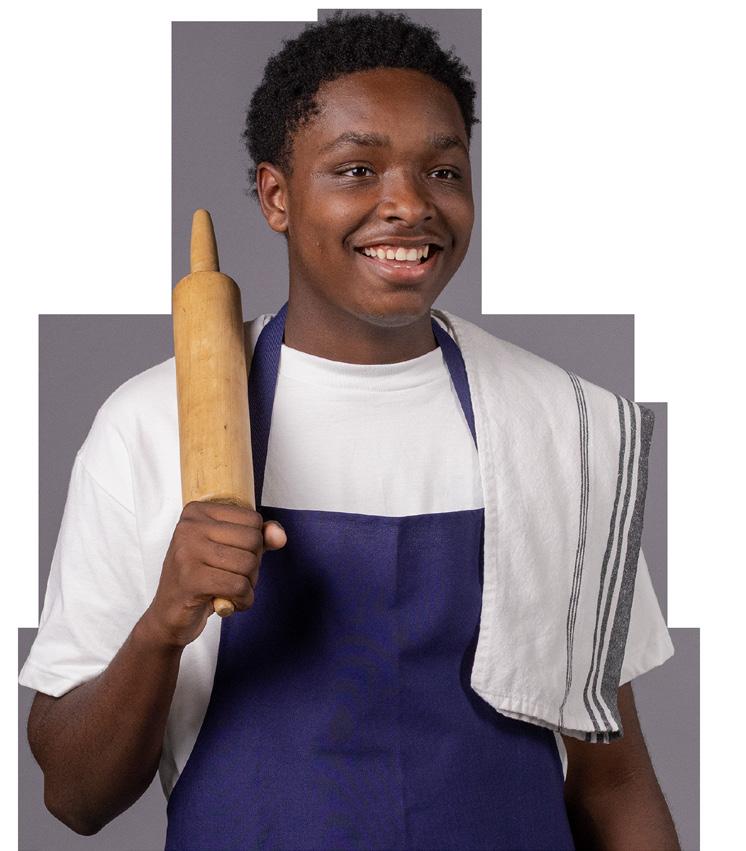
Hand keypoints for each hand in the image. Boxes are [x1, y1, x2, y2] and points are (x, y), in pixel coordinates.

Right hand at [142, 501, 286, 647]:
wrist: (169, 614)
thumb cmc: (203, 577)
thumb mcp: (230, 551)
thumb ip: (259, 538)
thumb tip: (279, 536)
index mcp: (198, 511)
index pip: (253, 519)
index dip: (254, 545)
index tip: (234, 558)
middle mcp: (189, 526)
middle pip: (253, 541)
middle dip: (253, 566)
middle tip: (234, 578)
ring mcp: (187, 551)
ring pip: (248, 564)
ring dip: (248, 585)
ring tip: (230, 590)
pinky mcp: (191, 579)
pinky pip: (238, 587)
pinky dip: (243, 600)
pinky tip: (231, 603)